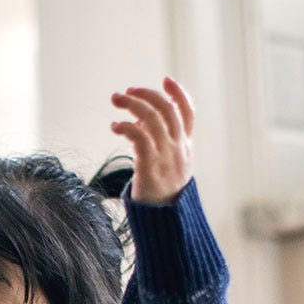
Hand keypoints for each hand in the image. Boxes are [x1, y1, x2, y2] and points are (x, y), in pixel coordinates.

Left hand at [110, 77, 194, 204]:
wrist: (165, 223)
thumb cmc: (160, 194)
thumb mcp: (166, 165)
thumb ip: (157, 140)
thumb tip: (139, 117)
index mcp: (185, 147)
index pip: (188, 114)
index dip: (179, 94)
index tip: (166, 80)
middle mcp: (178, 149)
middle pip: (167, 110)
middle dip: (146, 95)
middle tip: (126, 92)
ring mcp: (166, 157)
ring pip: (152, 119)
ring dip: (132, 105)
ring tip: (116, 100)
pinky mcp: (150, 167)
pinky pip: (140, 137)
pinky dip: (127, 126)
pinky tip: (115, 127)